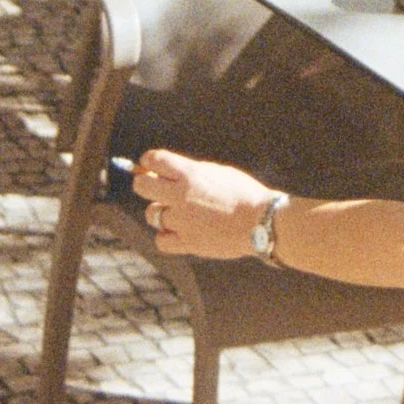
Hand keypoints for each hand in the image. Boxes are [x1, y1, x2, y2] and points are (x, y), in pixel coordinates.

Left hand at [130, 150, 276, 259]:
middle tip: (156, 189)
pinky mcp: (187, 243)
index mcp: (190, 174)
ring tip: (179, 213)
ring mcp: (182, 221)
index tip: (150, 165)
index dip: (149, 161)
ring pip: (151, 214)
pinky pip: (161, 240)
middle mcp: (181, 196)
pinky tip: (179, 232)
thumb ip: (191, 171)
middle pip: (142, 187)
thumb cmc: (244, 194)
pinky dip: (167, 236)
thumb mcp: (218, 172)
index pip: (154, 160)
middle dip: (145, 185)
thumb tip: (166, 172)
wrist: (261, 222)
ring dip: (161, 212)